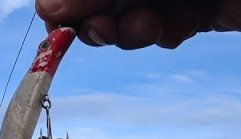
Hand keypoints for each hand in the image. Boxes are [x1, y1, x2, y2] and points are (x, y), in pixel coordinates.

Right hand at [35, 0, 240, 49]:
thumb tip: (47, 9)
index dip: (66, 1)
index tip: (57, 18)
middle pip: (97, 1)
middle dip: (99, 19)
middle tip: (104, 29)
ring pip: (128, 21)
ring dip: (133, 31)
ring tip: (152, 25)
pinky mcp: (194, 9)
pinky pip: (163, 31)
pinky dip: (168, 32)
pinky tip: (188, 20)